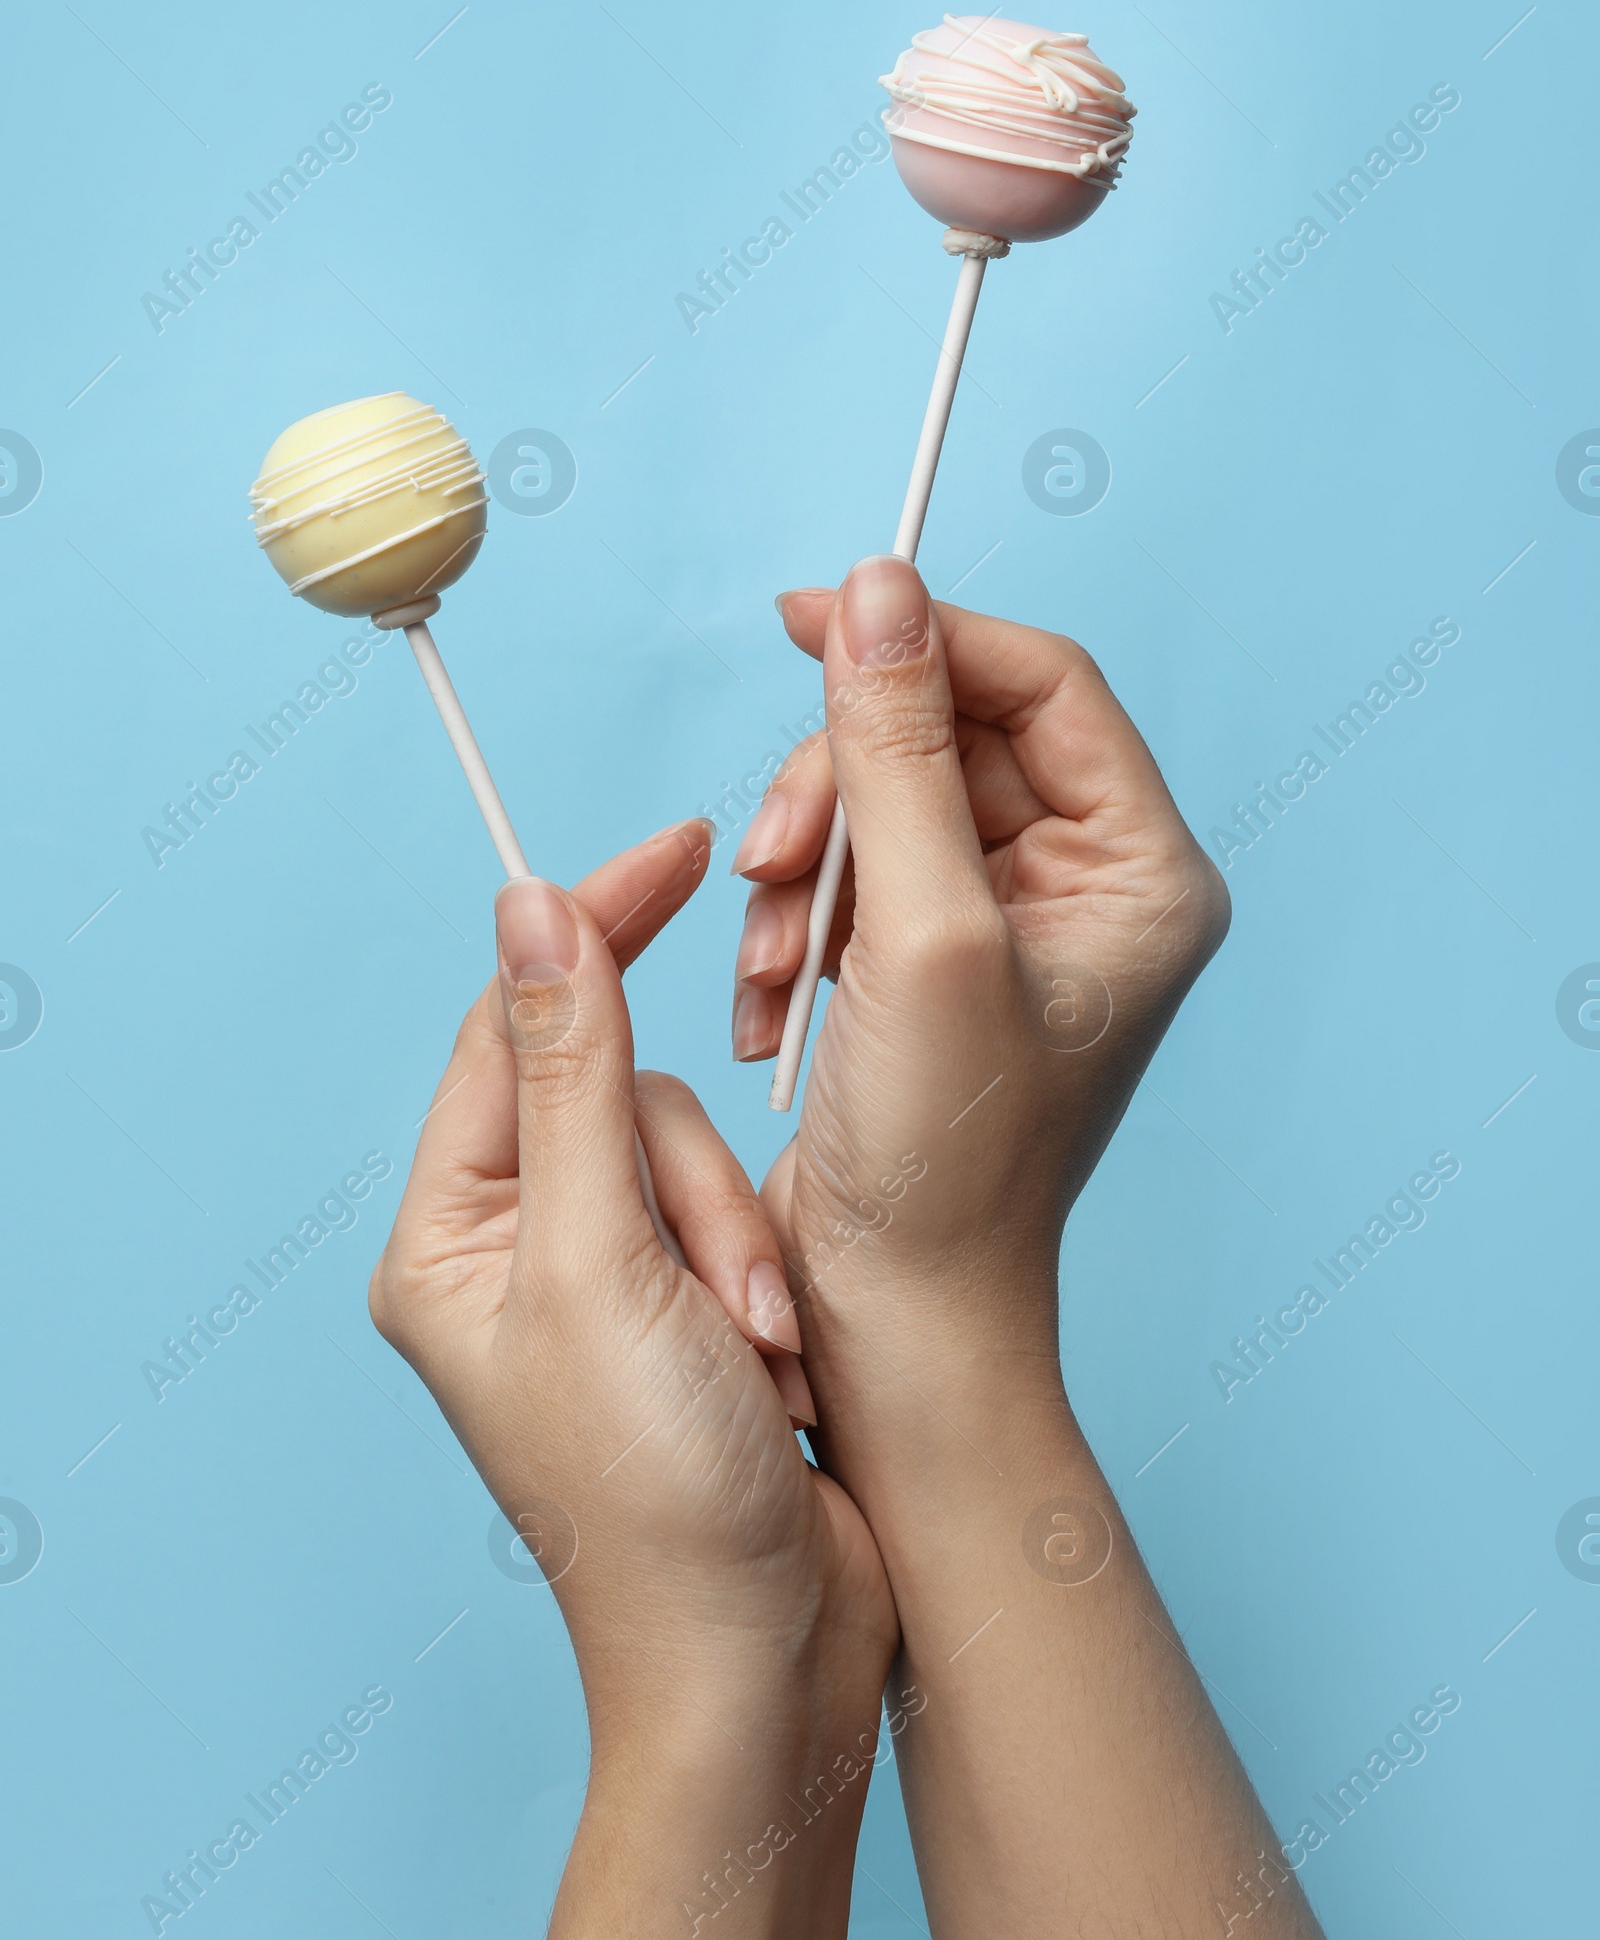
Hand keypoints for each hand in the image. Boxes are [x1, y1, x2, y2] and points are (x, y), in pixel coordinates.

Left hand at [370, 820, 897, 1935]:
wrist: (761, 1652)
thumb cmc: (653, 1490)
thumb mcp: (600, 1259)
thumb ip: (571, 1071)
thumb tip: (528, 906)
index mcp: (451, 1235)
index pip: (511, 1027)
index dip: (593, 930)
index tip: (683, 847)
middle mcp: (516, 1248)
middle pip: (623, 1098)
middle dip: (698, 1191)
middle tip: (728, 1297)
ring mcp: (606, 1281)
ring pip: (696, 1156)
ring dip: (744, 1247)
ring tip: (760, 1353)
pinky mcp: (686, 1308)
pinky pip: (740, 1215)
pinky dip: (772, 1278)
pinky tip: (779, 1366)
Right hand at [730, 558, 1229, 1355]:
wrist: (891, 1322)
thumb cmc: (943, 1161)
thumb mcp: (918, 934)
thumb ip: (895, 751)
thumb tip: (875, 590)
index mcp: (1139, 872)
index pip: (1044, 683)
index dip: (927, 636)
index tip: (808, 617)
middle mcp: (1087, 888)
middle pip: (947, 736)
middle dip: (840, 790)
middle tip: (771, 855)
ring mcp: (1007, 928)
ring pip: (882, 802)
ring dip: (802, 867)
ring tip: (773, 960)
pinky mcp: (929, 964)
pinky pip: (849, 873)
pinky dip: (791, 922)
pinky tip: (771, 1000)